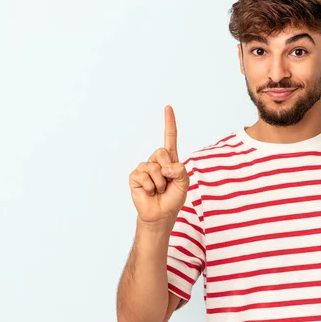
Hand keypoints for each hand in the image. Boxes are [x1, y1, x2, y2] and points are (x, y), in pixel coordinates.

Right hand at [129, 105, 189, 224]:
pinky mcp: (135, 177)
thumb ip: (180, 171)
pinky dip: (150, 186)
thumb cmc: (173, 198)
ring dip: (160, 183)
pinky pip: (143, 176)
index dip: (169, 122)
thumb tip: (165, 168)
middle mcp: (156, 161)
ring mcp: (144, 168)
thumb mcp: (184, 184)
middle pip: (161, 152)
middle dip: (167, 169)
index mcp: (170, 160)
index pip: (169, 137)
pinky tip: (150, 192)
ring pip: (153, 167)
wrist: (161, 214)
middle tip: (167, 183)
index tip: (168, 107)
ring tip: (159, 190)